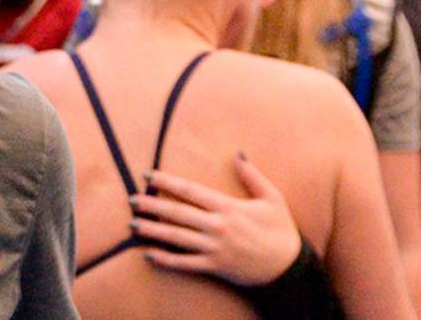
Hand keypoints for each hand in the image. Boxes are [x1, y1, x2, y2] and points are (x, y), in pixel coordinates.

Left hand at [130, 152, 300, 286]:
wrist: (290, 268)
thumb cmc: (281, 231)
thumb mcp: (272, 198)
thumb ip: (252, 175)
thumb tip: (238, 153)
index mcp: (228, 207)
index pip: (189, 191)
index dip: (166, 182)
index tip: (147, 175)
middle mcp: (217, 226)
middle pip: (177, 213)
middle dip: (151, 205)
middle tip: (130, 200)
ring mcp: (214, 248)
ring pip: (176, 238)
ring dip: (152, 231)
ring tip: (132, 225)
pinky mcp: (215, 267)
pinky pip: (185, 263)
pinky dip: (165, 259)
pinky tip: (148, 253)